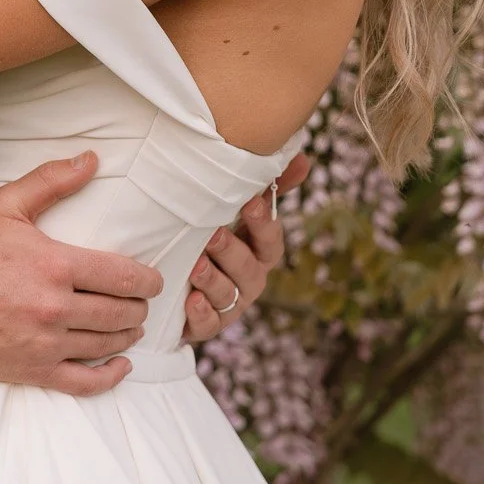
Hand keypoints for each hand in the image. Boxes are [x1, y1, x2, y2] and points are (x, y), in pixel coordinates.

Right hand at [0, 153, 163, 397]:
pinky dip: (110, 377)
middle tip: (141, 302)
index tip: (154, 280)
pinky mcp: (33, 371)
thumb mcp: (6, 205)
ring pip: (106, 344)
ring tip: (132, 326)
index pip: (120, 276)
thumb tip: (91, 159)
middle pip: (118, 312)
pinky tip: (122, 366)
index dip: (147, 280)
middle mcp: (55, 307)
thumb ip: (51, 180)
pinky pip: (83, 382)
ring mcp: (46, 344)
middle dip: (138, 307)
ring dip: (127, 335)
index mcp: (55, 265)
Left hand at [184, 150, 309, 344]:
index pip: (270, 239)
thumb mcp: (237, 212)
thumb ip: (267, 187)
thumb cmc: (217, 239)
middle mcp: (250, 279)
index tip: (251, 202)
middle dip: (231, 251)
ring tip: (196, 266)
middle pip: (249, 268)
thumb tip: (302, 158)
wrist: (180, 284)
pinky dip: (201, 314)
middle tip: (213, 234)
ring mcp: (231, 305)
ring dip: (213, 280)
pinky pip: (209, 324)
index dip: (263, 223)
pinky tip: (191, 301)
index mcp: (260, 252)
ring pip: (228, 295)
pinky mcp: (208, 325)